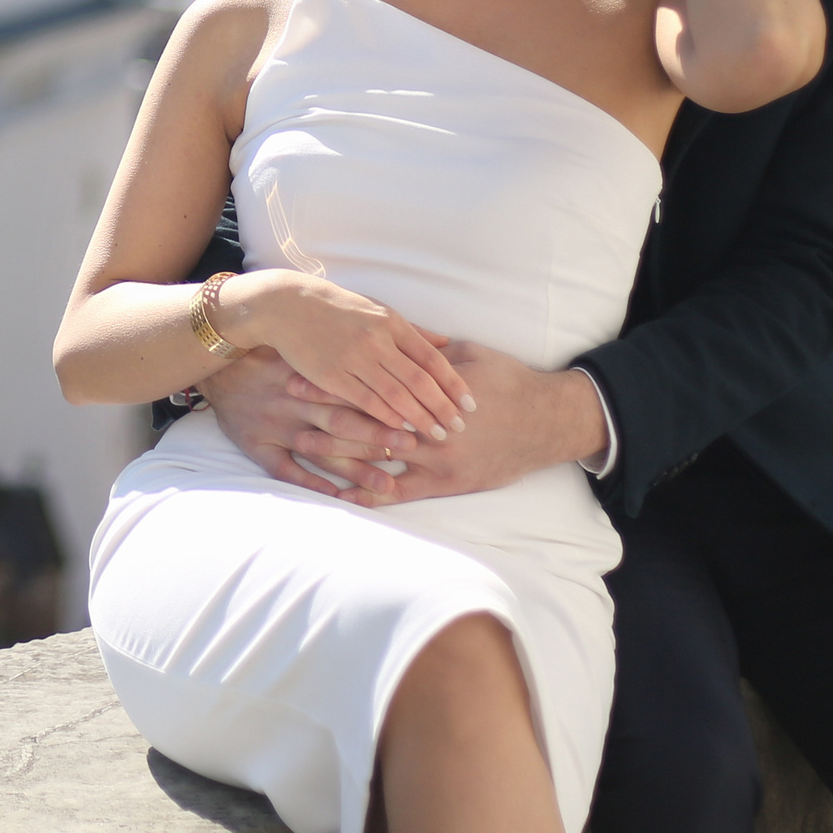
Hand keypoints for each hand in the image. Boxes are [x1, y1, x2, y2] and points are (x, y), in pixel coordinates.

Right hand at [200, 349, 416, 498]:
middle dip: (380, 435)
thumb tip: (443, 341)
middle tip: (415, 447)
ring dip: (354, 467)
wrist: (223, 358)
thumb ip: (380, 338)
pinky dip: (309, 482)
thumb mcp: (324, 340)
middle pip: (344, 419)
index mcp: (315, 371)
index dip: (393, 403)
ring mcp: (276, 422)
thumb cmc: (286, 346)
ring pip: (320, 448)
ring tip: (389, 485)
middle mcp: (297, 398)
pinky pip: (284, 468)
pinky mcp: (256, 443)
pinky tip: (339, 496)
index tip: (422, 417)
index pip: (361, 389)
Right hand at [226, 272, 472, 439]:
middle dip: (442, 407)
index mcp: (392, 323)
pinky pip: (366, 402)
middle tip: (458, 427)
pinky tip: (401, 429)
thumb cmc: (337, 308)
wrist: (288, 306)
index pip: (432, 359)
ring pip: (396, 396)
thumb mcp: (377, 309)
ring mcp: (354, 359)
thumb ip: (412, 331)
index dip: (454, 384)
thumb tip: (447, 346)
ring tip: (436, 434)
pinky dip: (387, 417)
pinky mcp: (332, 376)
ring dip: (419, 418)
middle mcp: (377, 341)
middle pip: (419, 381)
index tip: (470, 404)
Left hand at [290, 342, 606, 507]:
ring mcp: (435, 460)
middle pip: (362, 420)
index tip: (295, 374)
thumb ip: (428, 353)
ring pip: (374, 457)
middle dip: (321, 414)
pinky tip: (339, 494)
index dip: (330, 381)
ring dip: (335, 454)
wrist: (548, 421)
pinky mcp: (446, 484)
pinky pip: (398, 493)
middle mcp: (427, 427)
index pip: (368, 384)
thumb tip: (393, 338)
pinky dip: (367, 494)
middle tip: (283, 408)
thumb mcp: (468, 355)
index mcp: (427, 389)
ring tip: (298, 448)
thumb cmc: (510, 380)